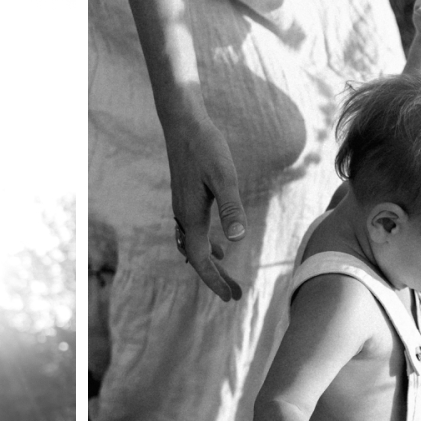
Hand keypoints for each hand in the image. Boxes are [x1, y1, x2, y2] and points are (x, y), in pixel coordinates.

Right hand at [163, 108, 245, 301]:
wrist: (183, 123)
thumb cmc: (206, 146)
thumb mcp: (224, 176)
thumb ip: (231, 207)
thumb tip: (237, 240)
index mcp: (192, 216)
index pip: (202, 259)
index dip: (215, 280)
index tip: (229, 297)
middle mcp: (183, 216)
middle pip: (198, 257)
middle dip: (215, 277)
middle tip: (233, 295)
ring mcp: (182, 207)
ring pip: (195, 246)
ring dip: (211, 263)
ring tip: (226, 274)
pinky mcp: (185, 198)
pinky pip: (193, 232)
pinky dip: (205, 245)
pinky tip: (219, 244)